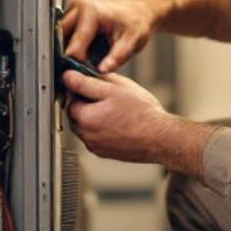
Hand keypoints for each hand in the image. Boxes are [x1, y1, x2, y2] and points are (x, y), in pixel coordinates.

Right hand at [60, 0, 162, 72]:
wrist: (141, 10)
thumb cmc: (137, 22)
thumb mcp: (131, 42)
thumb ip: (116, 57)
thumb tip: (101, 71)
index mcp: (91, 13)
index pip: (74, 45)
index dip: (76, 64)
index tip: (81, 78)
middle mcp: (78, 8)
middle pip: (60, 39)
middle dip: (65, 59)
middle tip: (74, 77)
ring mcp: (74, 11)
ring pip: (59, 37)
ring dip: (65, 53)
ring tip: (76, 71)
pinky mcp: (74, 16)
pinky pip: (65, 35)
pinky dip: (69, 48)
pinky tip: (77, 61)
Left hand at [63, 71, 213, 174]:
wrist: (161, 138)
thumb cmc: (142, 113)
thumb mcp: (114, 88)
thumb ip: (86, 81)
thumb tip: (69, 76)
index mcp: (85, 117)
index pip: (70, 98)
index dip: (81, 88)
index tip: (93, 84)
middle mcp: (86, 135)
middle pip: (76, 114)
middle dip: (87, 103)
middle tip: (107, 96)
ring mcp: (95, 146)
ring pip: (86, 126)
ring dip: (94, 116)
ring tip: (115, 110)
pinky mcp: (104, 153)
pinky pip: (96, 137)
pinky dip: (102, 129)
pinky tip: (118, 122)